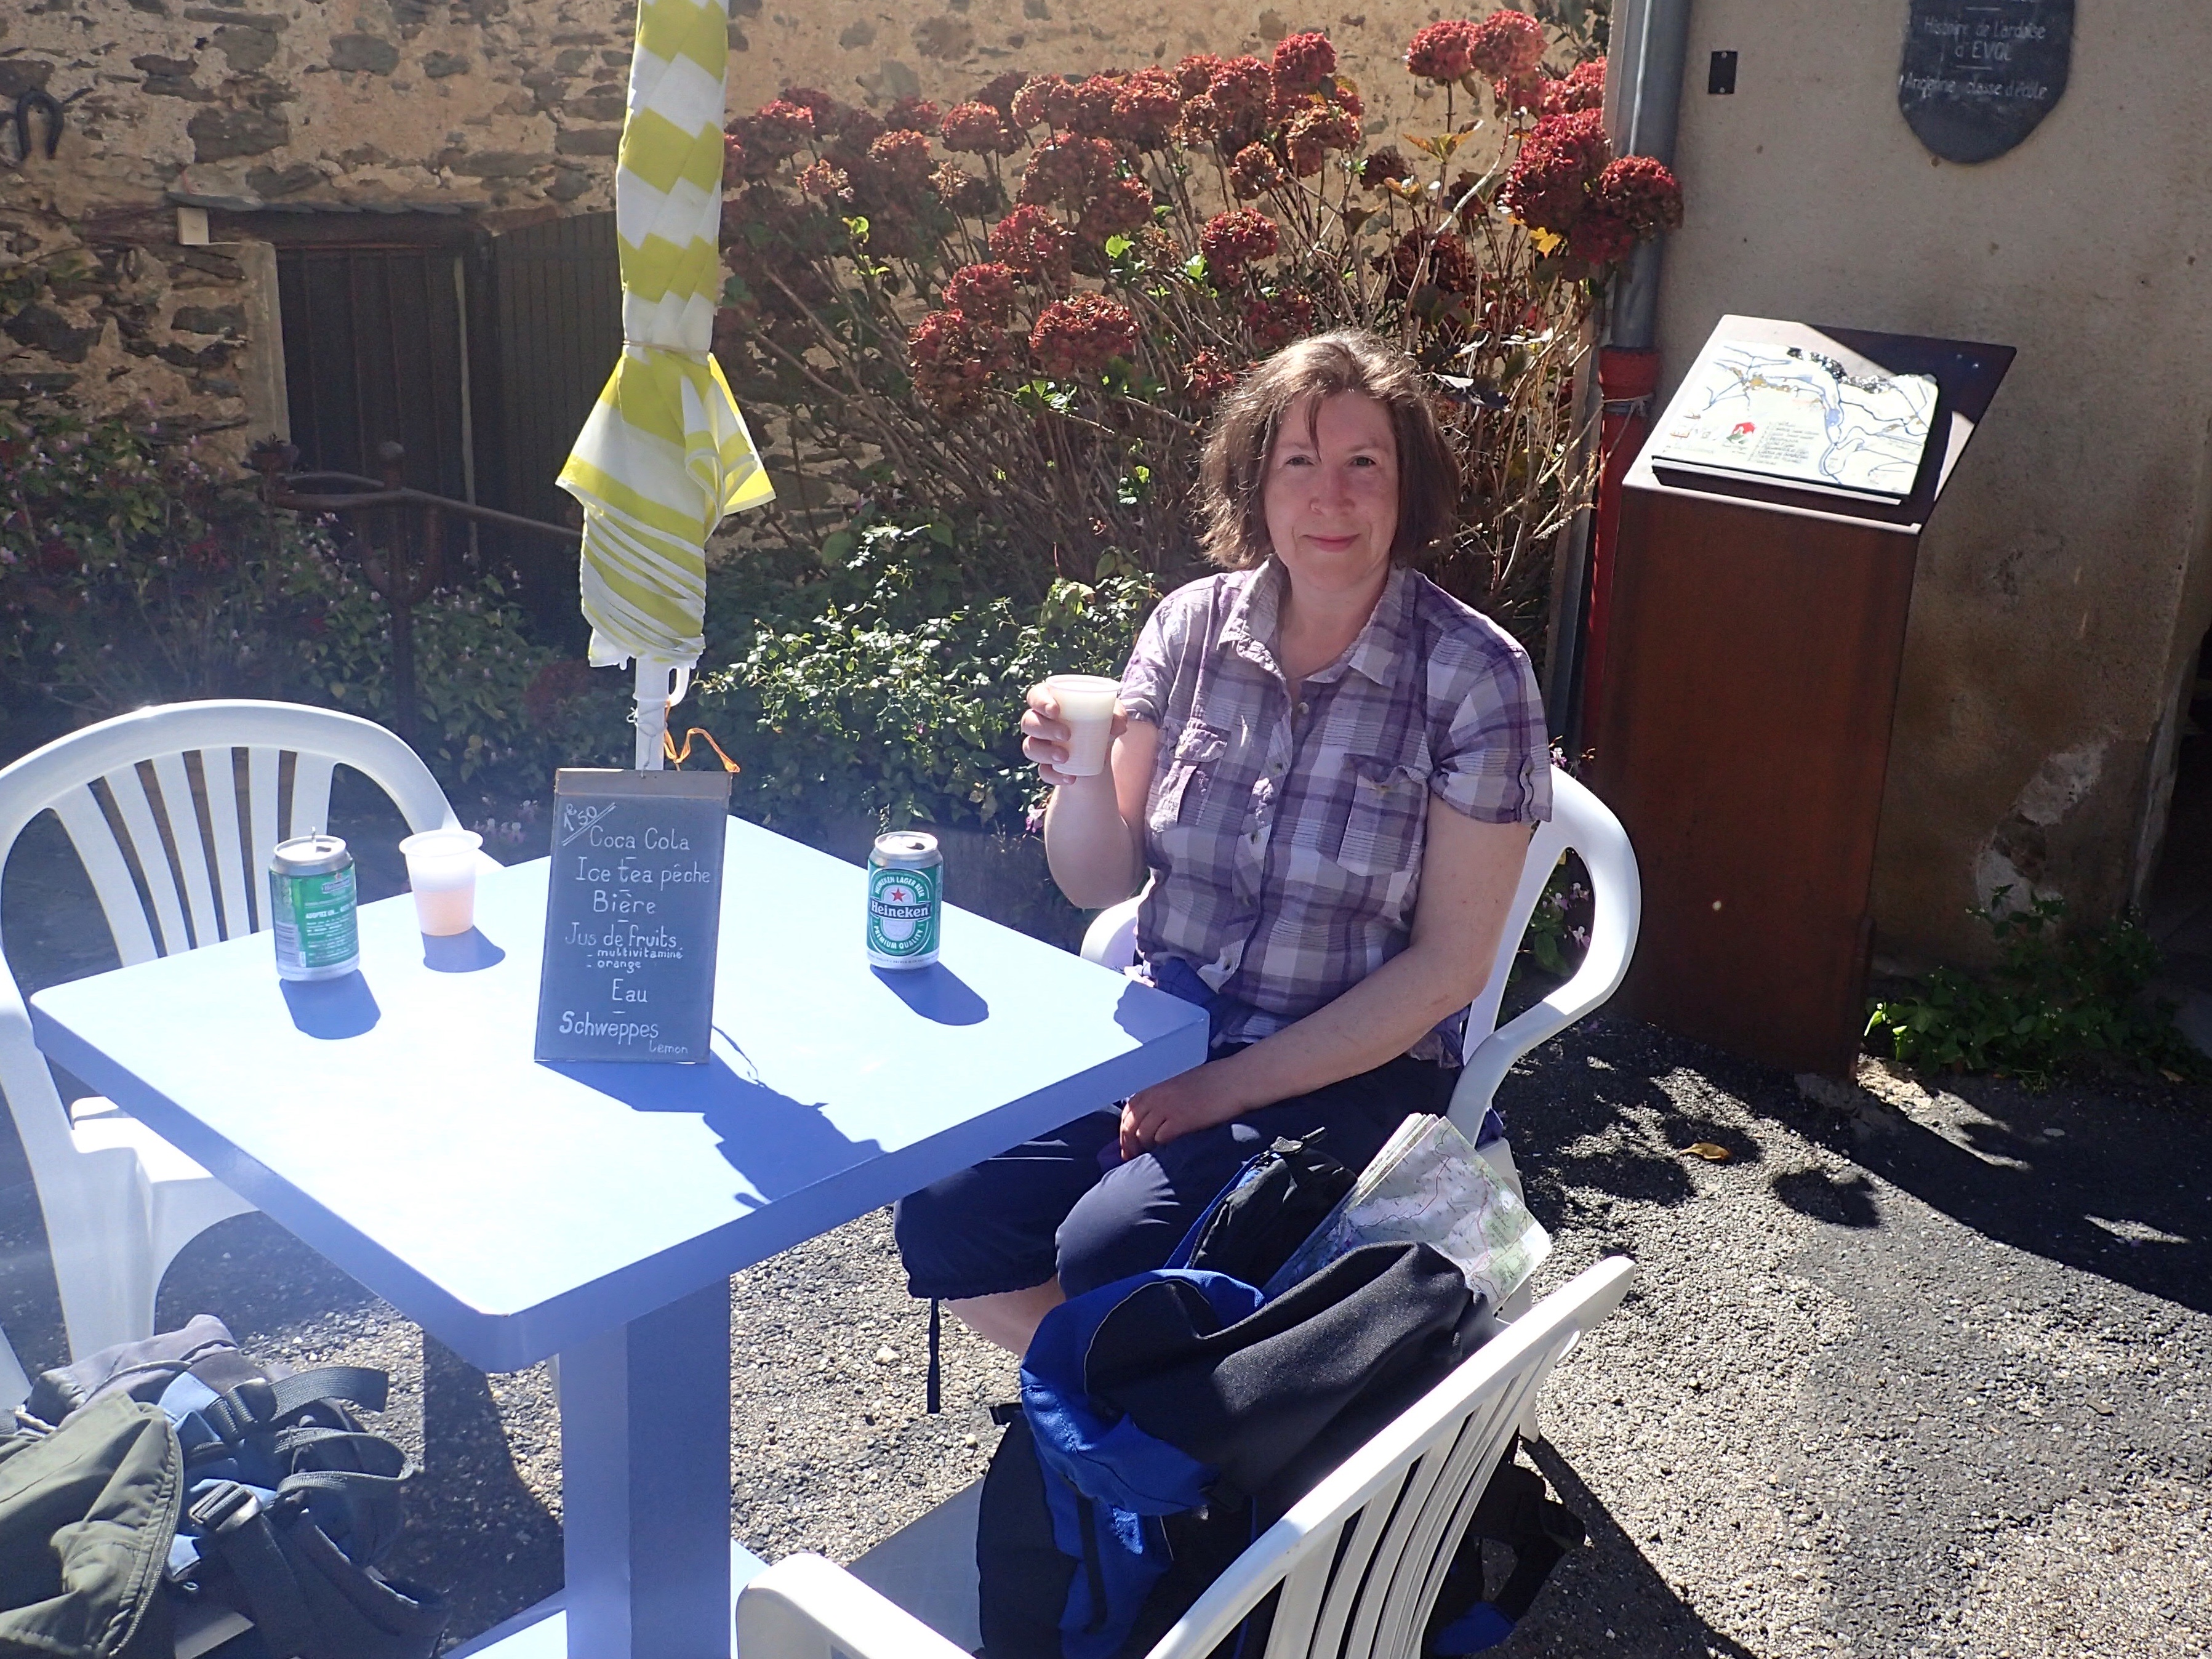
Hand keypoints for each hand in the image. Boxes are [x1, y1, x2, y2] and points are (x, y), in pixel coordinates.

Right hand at [1021, 681, 1128, 786]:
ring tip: (1065, 757)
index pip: (1035, 695)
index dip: (1039, 701)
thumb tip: (1118, 725)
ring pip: (1030, 747)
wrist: (1099, 752)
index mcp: (1051, 701)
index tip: (1055, 710)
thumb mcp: (1112, 716)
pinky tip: (1070, 778)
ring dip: (1045, 752)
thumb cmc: (1101, 723)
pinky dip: (1055, 776)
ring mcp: (1040, 744)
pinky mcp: (1045, 765)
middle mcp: (1039, 721)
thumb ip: (1117, 715)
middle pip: (1028, 721)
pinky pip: (1043, 771)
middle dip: (1044, 728)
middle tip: (1066, 734)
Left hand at [1119, 1062, 1244, 1159]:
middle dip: (1128, 1144)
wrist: (1235, 1080)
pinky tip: (1167, 1151)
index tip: (1126, 1145)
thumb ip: (1163, 1096)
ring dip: (1145, 1147)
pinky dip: (1160, 1147)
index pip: (1129, 1110)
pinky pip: (1160, 1139)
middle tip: (1132, 1157)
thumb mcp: (1181, 1083)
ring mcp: (1167, 1108)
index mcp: (1156, 1086)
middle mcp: (1157, 1096)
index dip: (1124, 1130)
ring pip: (1142, 1134)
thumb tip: (1152, 1117)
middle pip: (1130, 1125)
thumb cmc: (1214, 1081)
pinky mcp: (1181, 1120)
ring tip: (1151, 1156)